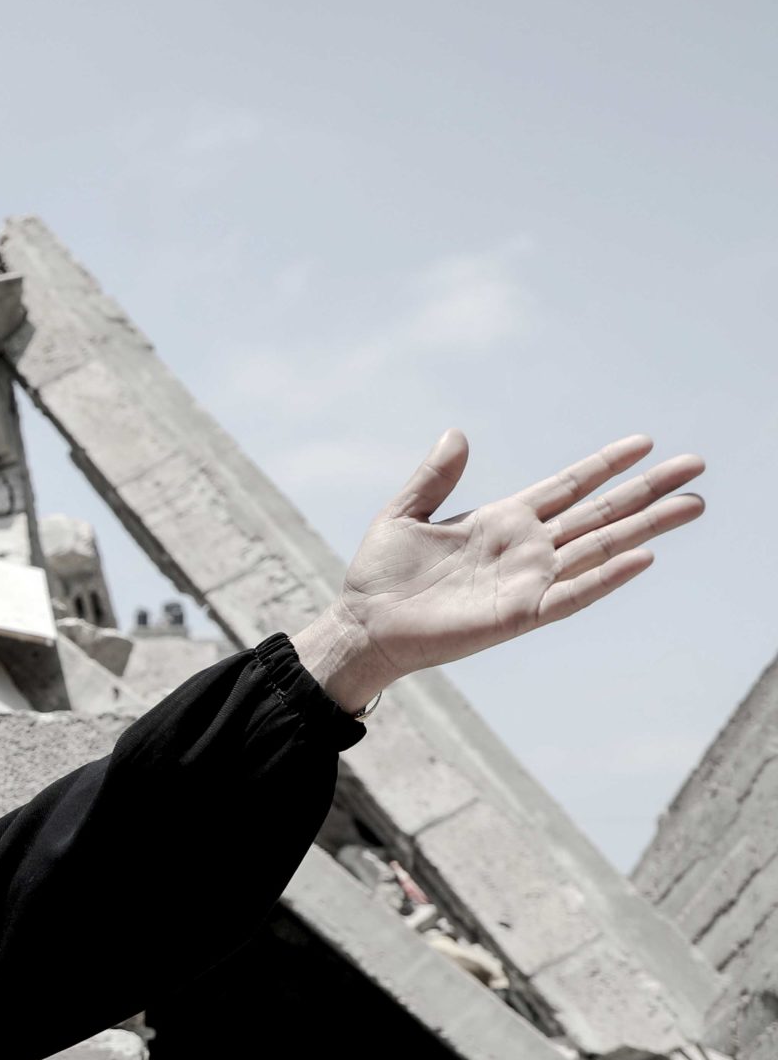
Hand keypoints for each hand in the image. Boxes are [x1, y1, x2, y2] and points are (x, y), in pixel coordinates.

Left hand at [320, 431, 704, 694]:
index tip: (644, 442)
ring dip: (646, 527)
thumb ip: (435, 477)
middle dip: (646, 490)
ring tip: (691, 504)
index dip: (605, 465)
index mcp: (504, 520)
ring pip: (600, 548)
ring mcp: (528, 581)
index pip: (568, 486)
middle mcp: (526, 549)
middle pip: (600, 513)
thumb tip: (457, 433)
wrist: (364, 625)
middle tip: (695, 466)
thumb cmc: (382, 574)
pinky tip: (642, 556)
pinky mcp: (519, 614)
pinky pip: (573, 594)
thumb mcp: (404, 513)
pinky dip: (606, 577)